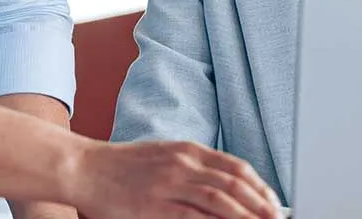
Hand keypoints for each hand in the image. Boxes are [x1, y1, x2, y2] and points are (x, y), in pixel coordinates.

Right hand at [62, 141, 279, 218]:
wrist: (84, 168)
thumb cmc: (122, 167)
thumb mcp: (164, 156)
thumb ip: (194, 168)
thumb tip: (227, 188)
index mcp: (188, 150)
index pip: (236, 167)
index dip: (260, 186)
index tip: (274, 203)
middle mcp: (183, 164)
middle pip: (234, 185)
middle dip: (261, 205)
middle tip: (278, 218)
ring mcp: (169, 185)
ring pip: (220, 201)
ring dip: (247, 216)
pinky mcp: (155, 207)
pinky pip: (194, 218)